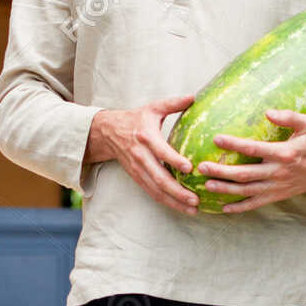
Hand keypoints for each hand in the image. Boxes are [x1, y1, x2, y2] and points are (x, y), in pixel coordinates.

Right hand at [86, 94, 199, 214]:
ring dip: (174, 202)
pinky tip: (182, 208)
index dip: (174, 160)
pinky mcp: (137, 178)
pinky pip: (152, 193)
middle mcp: (141, 156)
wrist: (109, 132)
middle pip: (159, 178)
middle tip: (195, 199)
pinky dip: (167, 202)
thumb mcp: (153, 108)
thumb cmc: (137, 119)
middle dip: (177, 191)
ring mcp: (138, 169)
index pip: (161, 151)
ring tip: (193, 209)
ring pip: (156, 190)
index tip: (189, 168)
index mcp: (146, 137)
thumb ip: (173, 103)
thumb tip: (193, 96)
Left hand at [196, 108, 305, 211]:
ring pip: (247, 191)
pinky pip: (257, 204)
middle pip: (245, 174)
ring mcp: (278, 187)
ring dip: (226, 190)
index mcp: (285, 153)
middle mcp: (279, 172)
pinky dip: (240, 208)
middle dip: (222, 171)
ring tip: (206, 185)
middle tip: (201, 166)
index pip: (254, 149)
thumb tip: (268, 112)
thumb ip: (289, 117)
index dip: (234, 144)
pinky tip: (224, 208)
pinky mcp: (279, 195)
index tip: (216, 138)